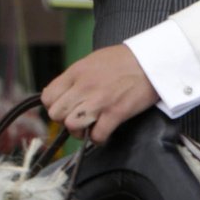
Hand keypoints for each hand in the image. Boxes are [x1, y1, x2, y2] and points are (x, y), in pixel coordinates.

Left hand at [40, 44, 158, 143]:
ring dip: (78, 131)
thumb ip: (76, 77)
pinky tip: (102, 133)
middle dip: (64, 120)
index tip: (64, 108)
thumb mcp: (92, 61)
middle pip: (56, 114)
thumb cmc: (124, 60)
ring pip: (71, 126)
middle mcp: (84, 86)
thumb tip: (64, 93)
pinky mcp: (116, 113)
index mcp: (76, 72)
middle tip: (76, 119)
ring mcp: (99, 101)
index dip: (54, 106)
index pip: (48, 97)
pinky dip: (97, 139)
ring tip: (88, 127)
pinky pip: (96, 135)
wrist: (151, 61)